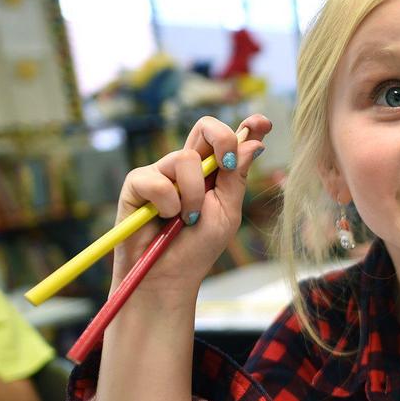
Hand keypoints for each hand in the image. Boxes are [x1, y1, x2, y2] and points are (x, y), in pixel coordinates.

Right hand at [113, 114, 271, 293]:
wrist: (167, 277)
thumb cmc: (197, 249)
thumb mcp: (226, 214)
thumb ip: (236, 179)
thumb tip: (254, 143)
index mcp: (211, 173)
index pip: (227, 140)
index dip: (246, 127)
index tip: (262, 122)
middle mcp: (186, 167)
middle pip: (205, 127)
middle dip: (223, 138)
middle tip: (227, 165)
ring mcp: (161, 173)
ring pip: (185, 159)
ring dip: (194, 193)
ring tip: (188, 219)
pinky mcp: (137, 184)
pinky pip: (158, 180)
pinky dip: (168, 203)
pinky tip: (164, 219)